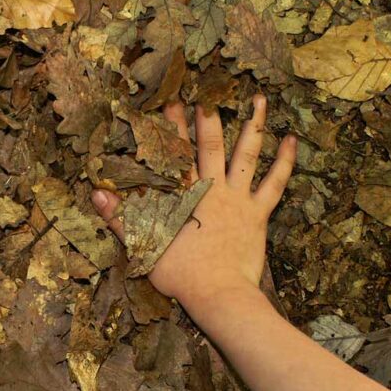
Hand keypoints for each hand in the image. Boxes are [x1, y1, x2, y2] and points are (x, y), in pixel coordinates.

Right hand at [91, 96, 296, 307]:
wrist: (218, 295)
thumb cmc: (180, 275)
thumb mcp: (143, 246)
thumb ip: (120, 218)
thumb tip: (97, 193)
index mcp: (184, 196)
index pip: (176, 154)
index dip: (172, 128)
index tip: (171, 103)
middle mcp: (212, 190)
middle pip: (209, 146)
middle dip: (206, 118)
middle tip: (206, 94)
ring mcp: (238, 199)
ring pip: (247, 155)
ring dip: (253, 126)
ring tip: (261, 99)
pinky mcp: (258, 213)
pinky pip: (275, 184)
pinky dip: (285, 162)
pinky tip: (293, 141)